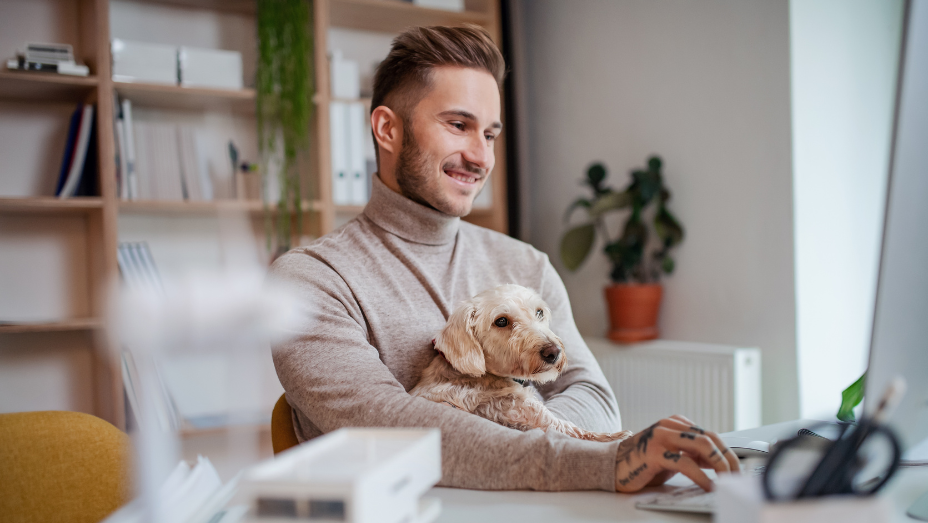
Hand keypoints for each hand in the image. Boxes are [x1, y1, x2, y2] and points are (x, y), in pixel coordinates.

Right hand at [613, 415, 739, 492]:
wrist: (611, 466)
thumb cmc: (643, 463)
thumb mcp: (672, 455)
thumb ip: (693, 454)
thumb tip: (721, 464)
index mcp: (675, 423)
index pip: (711, 435)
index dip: (728, 453)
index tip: (738, 470)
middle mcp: (669, 426)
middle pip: (709, 438)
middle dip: (728, 459)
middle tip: (736, 477)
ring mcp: (661, 437)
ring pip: (701, 446)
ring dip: (720, 466)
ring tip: (726, 481)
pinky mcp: (654, 453)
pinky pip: (685, 463)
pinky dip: (702, 476)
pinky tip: (708, 486)